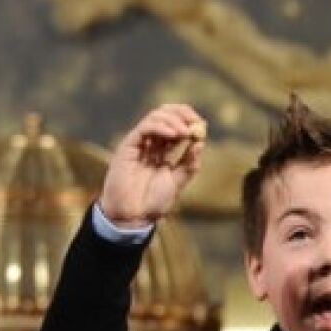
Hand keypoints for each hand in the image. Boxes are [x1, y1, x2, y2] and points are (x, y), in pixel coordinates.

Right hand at [99, 104, 206, 227]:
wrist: (133, 216)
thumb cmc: (153, 203)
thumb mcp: (178, 181)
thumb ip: (189, 163)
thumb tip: (200, 143)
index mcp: (163, 151)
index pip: (176, 125)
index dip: (189, 120)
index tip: (202, 125)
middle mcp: (151, 144)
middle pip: (165, 115)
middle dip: (182, 114)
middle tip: (195, 123)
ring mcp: (139, 144)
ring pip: (155, 117)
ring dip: (173, 120)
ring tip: (185, 132)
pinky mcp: (128, 147)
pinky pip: (144, 128)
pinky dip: (160, 126)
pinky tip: (174, 134)